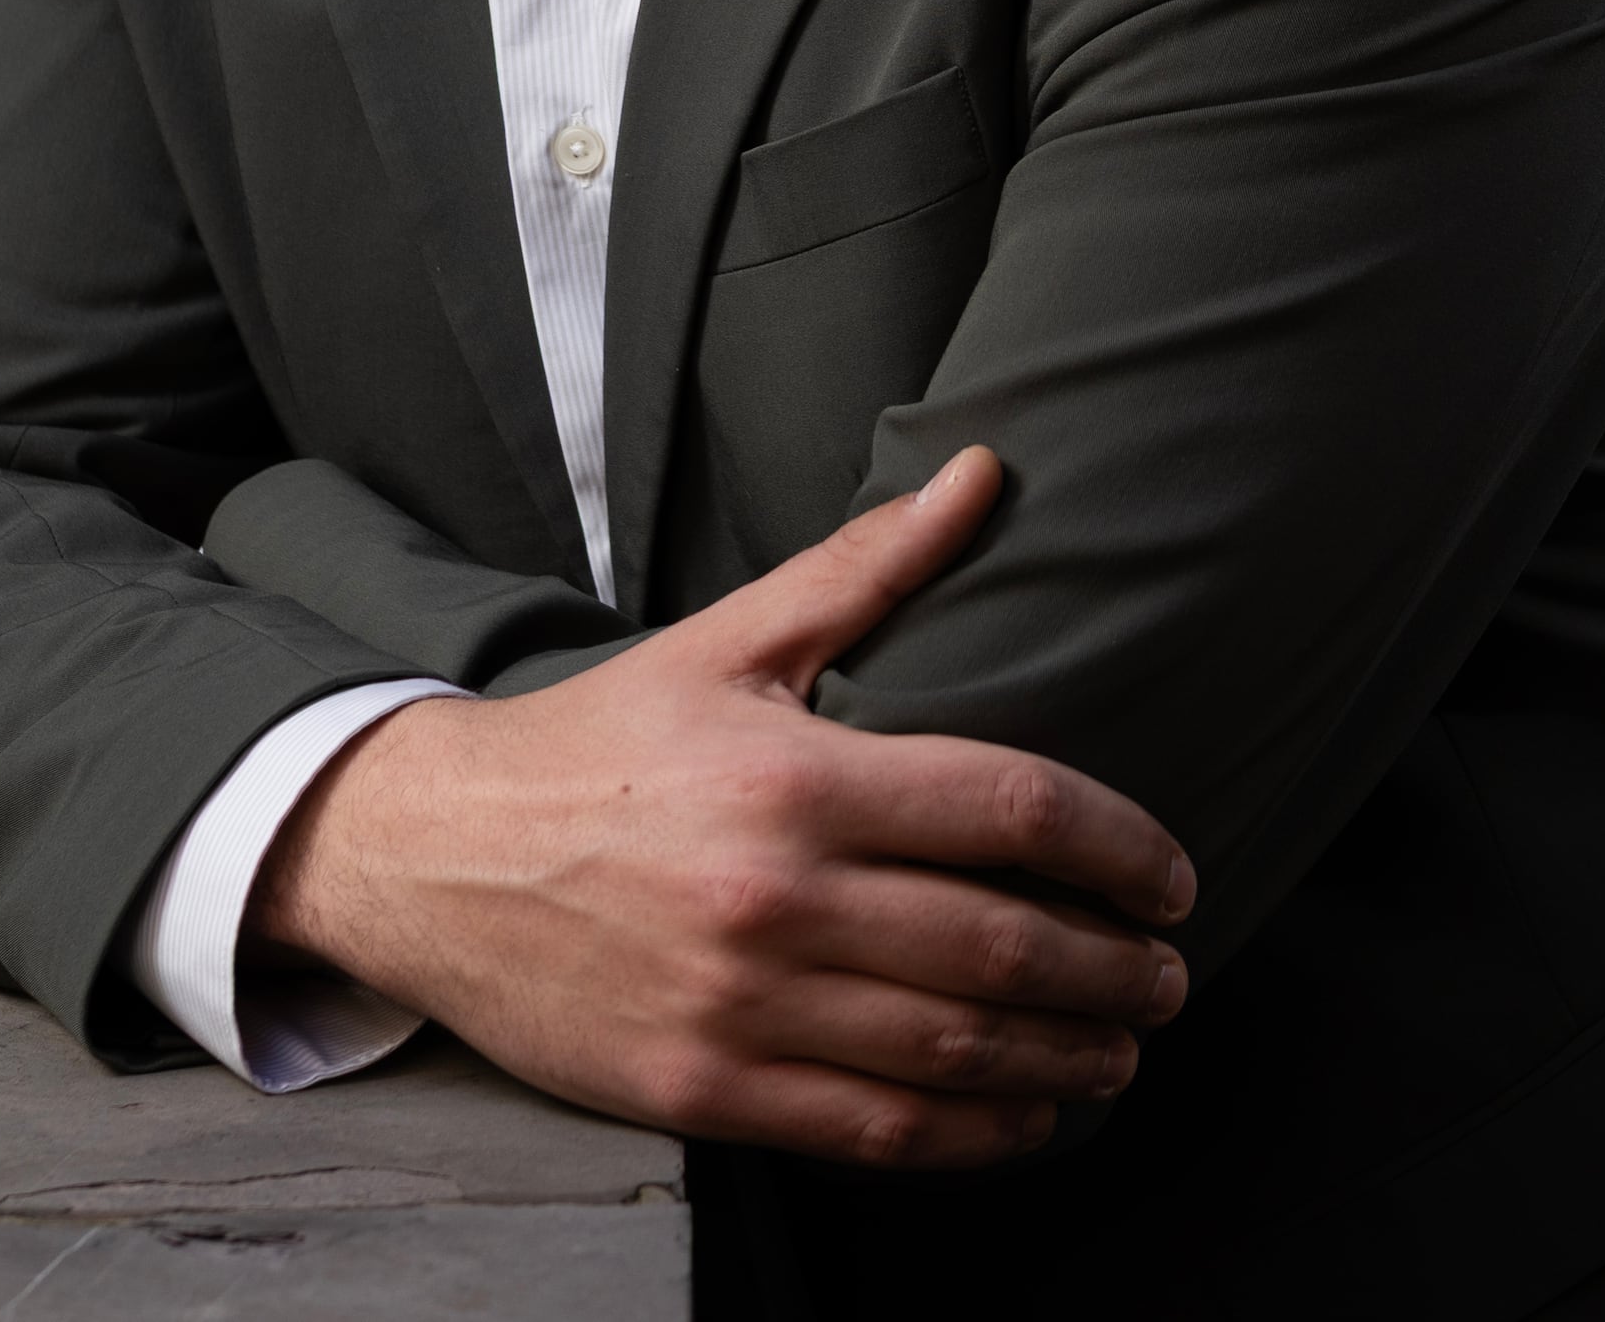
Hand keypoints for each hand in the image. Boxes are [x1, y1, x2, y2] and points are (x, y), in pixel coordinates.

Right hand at [249, 445, 1193, 1167]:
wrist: (431, 858)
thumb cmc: (600, 744)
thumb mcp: (731, 640)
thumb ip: (871, 567)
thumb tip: (985, 470)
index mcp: (801, 776)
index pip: (1015, 810)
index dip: (1122, 848)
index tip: (1173, 878)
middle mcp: (778, 895)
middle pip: (1004, 943)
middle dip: (1117, 969)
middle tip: (1172, 976)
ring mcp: (740, 1002)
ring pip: (953, 1048)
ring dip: (1066, 1056)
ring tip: (1122, 1047)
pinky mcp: (703, 1085)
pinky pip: (873, 1128)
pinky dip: (973, 1134)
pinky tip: (1027, 1114)